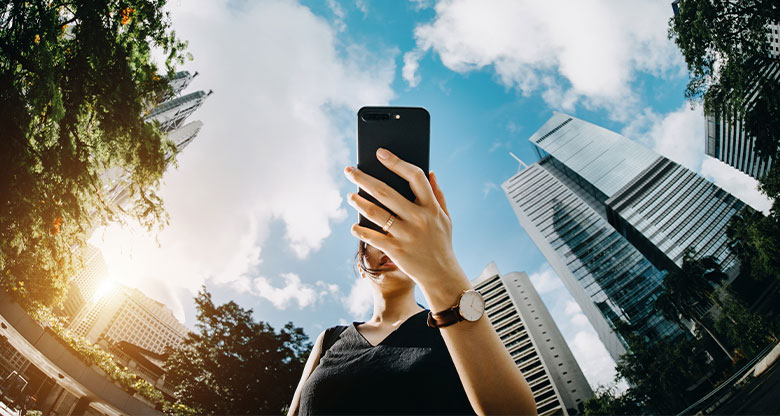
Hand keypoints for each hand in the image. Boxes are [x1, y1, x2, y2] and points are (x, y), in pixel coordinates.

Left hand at [343, 148, 466, 291]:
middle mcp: (419, 218)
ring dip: (358, 202)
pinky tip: (354, 226)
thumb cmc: (441, 243)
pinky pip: (372, 237)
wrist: (442, 275)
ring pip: (375, 212)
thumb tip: (431, 171)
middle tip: (349, 170)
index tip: (381, 153)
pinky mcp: (396, 251)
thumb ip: (438, 194)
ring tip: (350, 196)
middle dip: (364, 178)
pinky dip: (360, 231)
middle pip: (386, 192)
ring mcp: (406, 235)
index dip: (397, 162)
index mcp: (431, 207)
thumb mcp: (445, 218)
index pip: (415, 176)